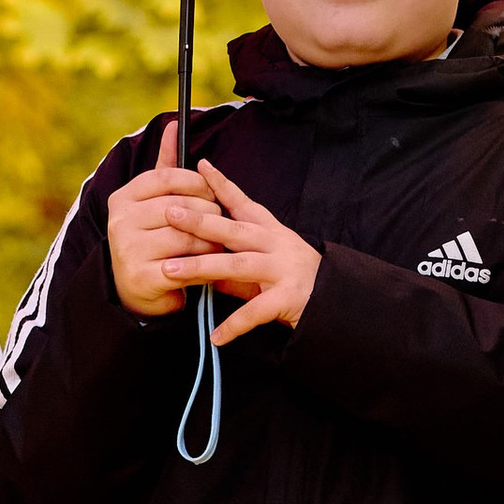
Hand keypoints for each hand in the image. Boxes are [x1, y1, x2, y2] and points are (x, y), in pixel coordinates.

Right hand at [107, 121, 223, 318]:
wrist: (136, 290)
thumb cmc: (153, 237)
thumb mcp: (156, 200)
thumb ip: (167, 164)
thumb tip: (175, 123)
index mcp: (123, 197)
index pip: (166, 178)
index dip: (197, 184)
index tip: (212, 195)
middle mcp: (120, 221)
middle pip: (180, 206)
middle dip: (208, 215)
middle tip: (221, 223)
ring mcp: (128, 249)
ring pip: (186, 236)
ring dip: (210, 242)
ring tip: (217, 245)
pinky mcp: (141, 277)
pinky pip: (186, 265)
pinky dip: (204, 266)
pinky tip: (209, 266)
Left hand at [162, 159, 321, 347]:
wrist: (334, 301)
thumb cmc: (294, 278)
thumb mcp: (264, 261)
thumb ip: (231, 258)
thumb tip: (195, 258)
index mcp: (270, 231)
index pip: (242, 203)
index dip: (221, 185)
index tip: (199, 166)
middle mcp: (275, 245)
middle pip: (233, 229)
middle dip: (200, 222)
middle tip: (169, 213)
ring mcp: (282, 270)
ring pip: (237, 265)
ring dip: (202, 267)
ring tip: (171, 271)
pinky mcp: (288, 298)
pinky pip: (255, 312)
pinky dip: (233, 326)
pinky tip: (215, 337)